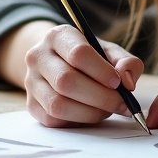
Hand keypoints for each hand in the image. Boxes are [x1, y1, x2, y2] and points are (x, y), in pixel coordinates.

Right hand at [23, 24, 144, 127]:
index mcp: (58, 36)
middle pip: (66, 81)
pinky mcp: (31, 105)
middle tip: (122, 104)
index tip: (119, 83)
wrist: (60, 63)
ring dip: (90, 112)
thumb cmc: (91, 58)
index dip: (101, 71)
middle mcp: (38, 56)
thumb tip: (127, 81)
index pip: (78, 53)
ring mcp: (31, 82)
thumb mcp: (110, 52)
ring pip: (58, 104)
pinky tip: (92, 114)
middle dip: (100, 97)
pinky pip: (53, 120)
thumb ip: (126, 62)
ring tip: (108, 110)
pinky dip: (78, 121)